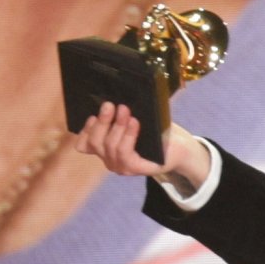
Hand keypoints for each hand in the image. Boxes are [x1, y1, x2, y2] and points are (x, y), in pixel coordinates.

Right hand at [72, 103, 205, 190]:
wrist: (180, 147)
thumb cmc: (156, 132)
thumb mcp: (135, 119)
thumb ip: (120, 113)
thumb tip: (112, 94)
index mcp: (105, 148)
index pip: (84, 144)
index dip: (85, 130)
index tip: (92, 114)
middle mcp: (110, 159)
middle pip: (94, 142)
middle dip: (101, 122)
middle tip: (109, 105)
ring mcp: (121, 166)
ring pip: (110, 146)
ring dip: (117, 125)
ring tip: (125, 111)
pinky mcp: (135, 169)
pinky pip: (125, 153)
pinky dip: (128, 136)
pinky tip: (134, 123)